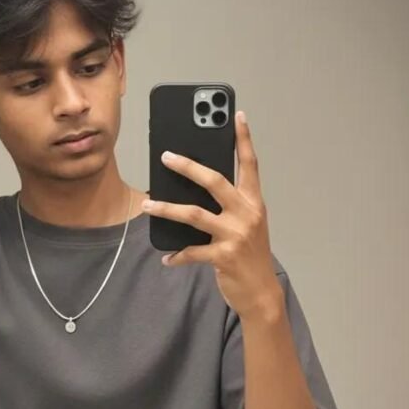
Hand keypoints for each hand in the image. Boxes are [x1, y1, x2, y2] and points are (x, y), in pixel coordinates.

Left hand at [141, 110, 281, 319]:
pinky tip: (165, 257)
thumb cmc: (250, 255)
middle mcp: (247, 214)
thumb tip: (194, 189)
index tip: (237, 115)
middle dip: (188, 166)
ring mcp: (236, 235)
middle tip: (166, 156)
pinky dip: (176, 255)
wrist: (262, 293)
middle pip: (214, 181)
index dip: (244, 139)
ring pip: (194, 215)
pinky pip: (192, 252)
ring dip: (166, 209)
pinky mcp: (224, 256)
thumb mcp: (247, 225)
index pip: (250, 164)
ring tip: (147, 205)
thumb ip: (229, 206)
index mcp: (253, 202)